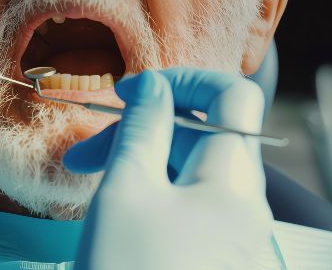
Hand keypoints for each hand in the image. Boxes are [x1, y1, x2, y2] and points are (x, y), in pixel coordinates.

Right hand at [64, 69, 274, 268]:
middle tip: (84, 153)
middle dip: (146, 130)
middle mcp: (247, 205)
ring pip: (193, 173)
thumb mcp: (127, 190)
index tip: (129, 95)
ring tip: (91, 181)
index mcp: (234, 179)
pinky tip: (117, 211)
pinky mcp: (219, 260)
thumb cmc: (130, 269)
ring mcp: (236, 237)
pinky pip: (193, 208)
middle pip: (206, 136)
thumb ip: (144, 128)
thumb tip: (156, 87)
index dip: (182, 80)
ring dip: (143, 162)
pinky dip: (155, 194)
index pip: (232, 95)